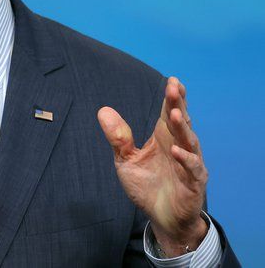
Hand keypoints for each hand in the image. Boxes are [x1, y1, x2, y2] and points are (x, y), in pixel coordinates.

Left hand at [97, 77, 207, 256]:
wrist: (161, 217)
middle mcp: (179, 147)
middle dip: (178, 104)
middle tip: (174, 87)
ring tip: (176, 113)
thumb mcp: (126, 160)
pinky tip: (177, 151)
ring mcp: (189, 165)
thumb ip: (118, 137)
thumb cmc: (147, 186)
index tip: (172, 80)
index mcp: (164, 138)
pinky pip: (193, 169)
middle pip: (181, 122)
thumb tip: (103, 110)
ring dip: (183, 127)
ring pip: (189, 142)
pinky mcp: (193, 183)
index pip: (169, 113)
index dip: (172, 98)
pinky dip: (186, 160)